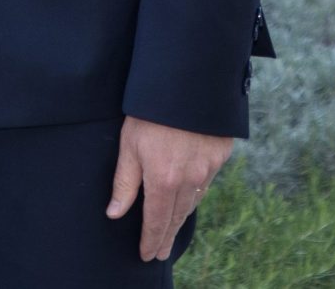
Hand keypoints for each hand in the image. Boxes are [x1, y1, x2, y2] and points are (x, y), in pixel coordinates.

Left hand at [108, 117, 232, 263]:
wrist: (189, 80)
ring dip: (181, 217)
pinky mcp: (220, 155)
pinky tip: (190, 195)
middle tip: (161, 252)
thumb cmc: (152, 111)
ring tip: (172, 228)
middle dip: (167, 236)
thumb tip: (114, 214)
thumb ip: (124, 182)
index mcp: (164, 180)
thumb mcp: (130, 144)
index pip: (157, 220)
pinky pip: (206, 182)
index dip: (152, 239)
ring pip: (194, 201)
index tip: (147, 254)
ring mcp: (208, 168)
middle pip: (177, 217)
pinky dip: (196, 192)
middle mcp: (190, 180)